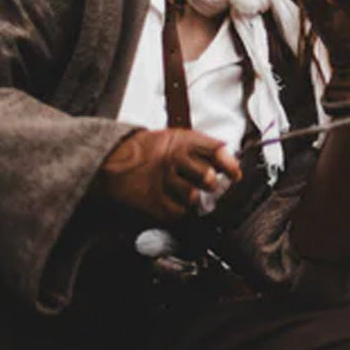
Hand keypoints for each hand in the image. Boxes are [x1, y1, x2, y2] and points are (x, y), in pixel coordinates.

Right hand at [96, 128, 240, 221]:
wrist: (114, 158)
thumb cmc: (150, 149)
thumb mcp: (177, 137)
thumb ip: (202, 148)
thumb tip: (230, 162)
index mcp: (183, 141)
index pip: (216, 152)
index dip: (230, 166)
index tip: (235, 175)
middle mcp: (173, 160)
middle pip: (207, 178)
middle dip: (211, 185)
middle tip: (207, 185)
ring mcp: (162, 180)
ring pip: (193, 198)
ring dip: (193, 199)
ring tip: (184, 192)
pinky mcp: (152, 200)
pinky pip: (177, 212)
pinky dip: (178, 209)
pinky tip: (172, 199)